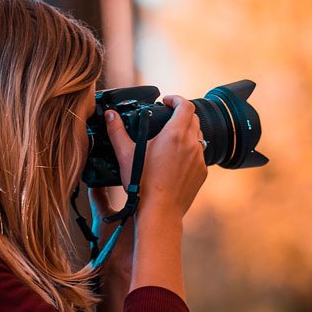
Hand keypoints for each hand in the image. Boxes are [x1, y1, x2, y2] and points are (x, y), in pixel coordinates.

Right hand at [102, 95, 206, 223]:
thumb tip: (110, 115)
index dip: (176, 99)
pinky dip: (190, 151)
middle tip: (167, 118)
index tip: (166, 101)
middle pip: (194, 119)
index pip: (186, 106)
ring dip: (187, 132)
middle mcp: (192, 144)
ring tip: (170, 138)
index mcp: (175, 134)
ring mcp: (199, 159)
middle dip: (181, 114)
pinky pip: (199, 155)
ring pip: (198, 137)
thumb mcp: (126, 155)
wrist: (160, 212)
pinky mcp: (201, 173)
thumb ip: (117, 131)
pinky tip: (175, 159)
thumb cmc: (142, 185)